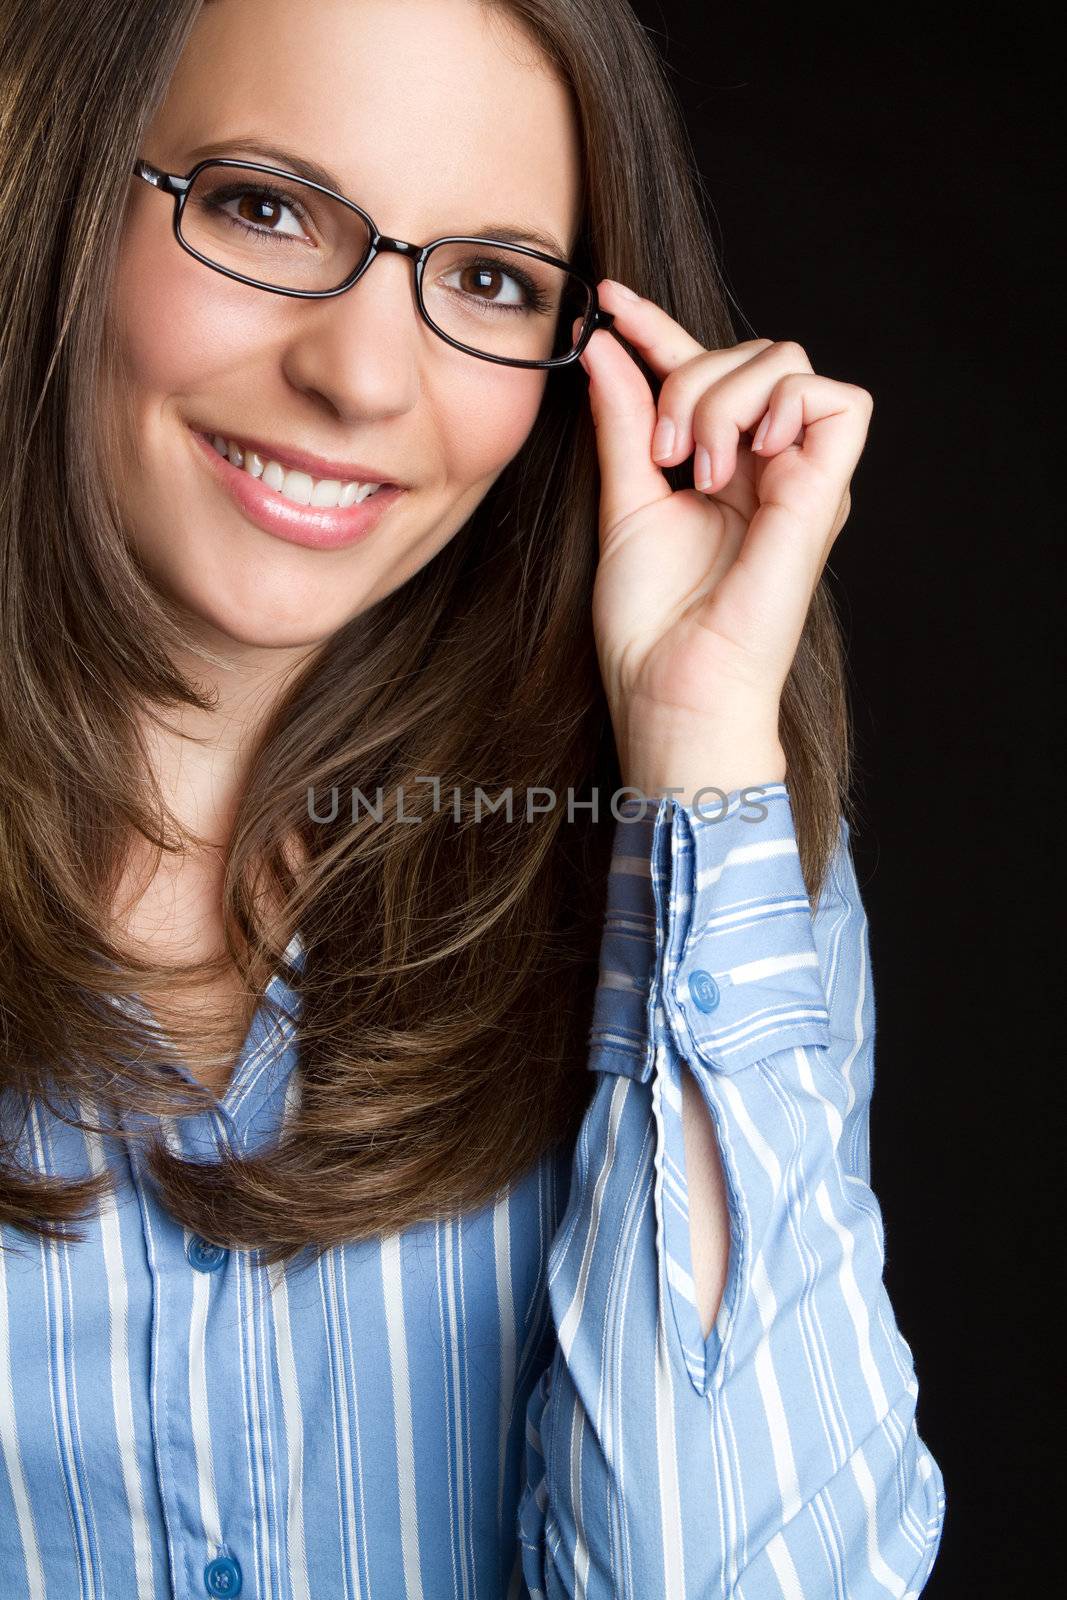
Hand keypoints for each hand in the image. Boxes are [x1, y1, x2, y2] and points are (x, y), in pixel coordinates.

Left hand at [574, 281, 872, 806]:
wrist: (671, 686)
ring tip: (693, 465)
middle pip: (749, 352)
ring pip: (787, 362)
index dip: (657, 327)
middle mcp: (767, 466)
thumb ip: (624, 421)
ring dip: (723, 395)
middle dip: (688, 377)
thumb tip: (608, 345)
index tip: (607, 302)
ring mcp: (801, 478)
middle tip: (657, 452)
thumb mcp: (625, 500)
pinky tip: (745, 453)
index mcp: (721, 467)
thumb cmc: (649, 621)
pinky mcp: (826, 494)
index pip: (700, 368)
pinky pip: (839, 401)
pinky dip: (788, 404)